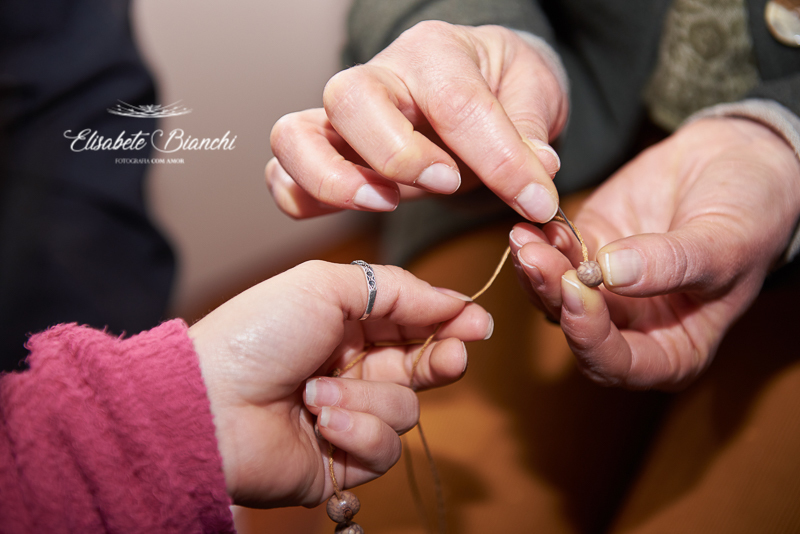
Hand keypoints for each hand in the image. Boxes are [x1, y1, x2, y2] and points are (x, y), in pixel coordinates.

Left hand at [188, 260, 491, 507]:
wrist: (207, 404)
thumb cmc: (257, 335)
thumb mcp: (326, 287)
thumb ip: (396, 289)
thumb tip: (454, 299)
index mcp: (346, 324)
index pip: (413, 322)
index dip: (448, 321)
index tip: (478, 322)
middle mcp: (350, 368)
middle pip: (422, 367)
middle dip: (441, 359)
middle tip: (454, 355)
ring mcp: (348, 415)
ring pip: (405, 409)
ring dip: (367, 397)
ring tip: (317, 391)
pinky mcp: (343, 460)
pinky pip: (384, 449)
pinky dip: (357, 432)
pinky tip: (322, 422)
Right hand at [266, 21, 567, 221]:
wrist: (473, 76)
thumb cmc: (500, 81)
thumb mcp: (533, 91)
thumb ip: (530, 129)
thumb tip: (537, 174)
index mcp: (436, 51)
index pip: (456, 102)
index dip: (497, 158)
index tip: (534, 200)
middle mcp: (378, 76)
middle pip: (350, 99)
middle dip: (397, 153)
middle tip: (446, 183)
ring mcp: (341, 116)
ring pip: (295, 135)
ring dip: (333, 179)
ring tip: (386, 204)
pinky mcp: (326, 151)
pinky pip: (282, 174)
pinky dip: (303, 198)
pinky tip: (356, 211)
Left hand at [510, 117, 799, 389]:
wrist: (736, 163)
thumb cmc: (750, 214)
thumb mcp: (725, 242)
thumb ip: (672, 263)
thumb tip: (611, 274)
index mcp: (673, 349)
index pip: (620, 364)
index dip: (591, 337)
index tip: (575, 292)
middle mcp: (632, 328)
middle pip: (576, 330)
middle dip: (552, 296)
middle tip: (536, 257)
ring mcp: (604, 291)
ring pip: (554, 296)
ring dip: (535, 270)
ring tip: (525, 237)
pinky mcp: (586, 252)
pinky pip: (553, 256)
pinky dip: (540, 242)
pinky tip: (530, 223)